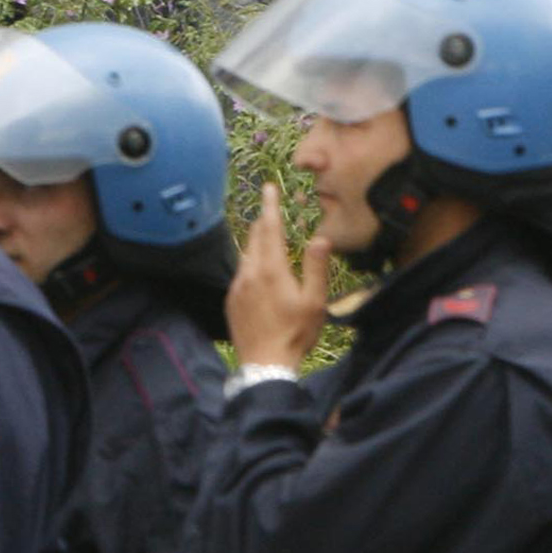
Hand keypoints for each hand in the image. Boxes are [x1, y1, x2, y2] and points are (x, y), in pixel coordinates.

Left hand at [225, 184, 330, 371]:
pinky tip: (258, 272)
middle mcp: (249, 273)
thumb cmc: (295, 334)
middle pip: (254, 238)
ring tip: (265, 237)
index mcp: (271, 270)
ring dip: (256, 243)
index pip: (269, 228)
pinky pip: (240, 273)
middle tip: (269, 209)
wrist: (264, 365)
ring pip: (245, 255)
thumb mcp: (314, 301)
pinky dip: (250, 264)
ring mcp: (237, 287)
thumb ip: (316, 267)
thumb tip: (320, 238)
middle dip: (262, 221)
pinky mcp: (231, 300)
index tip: (268, 187)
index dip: (270, 206)